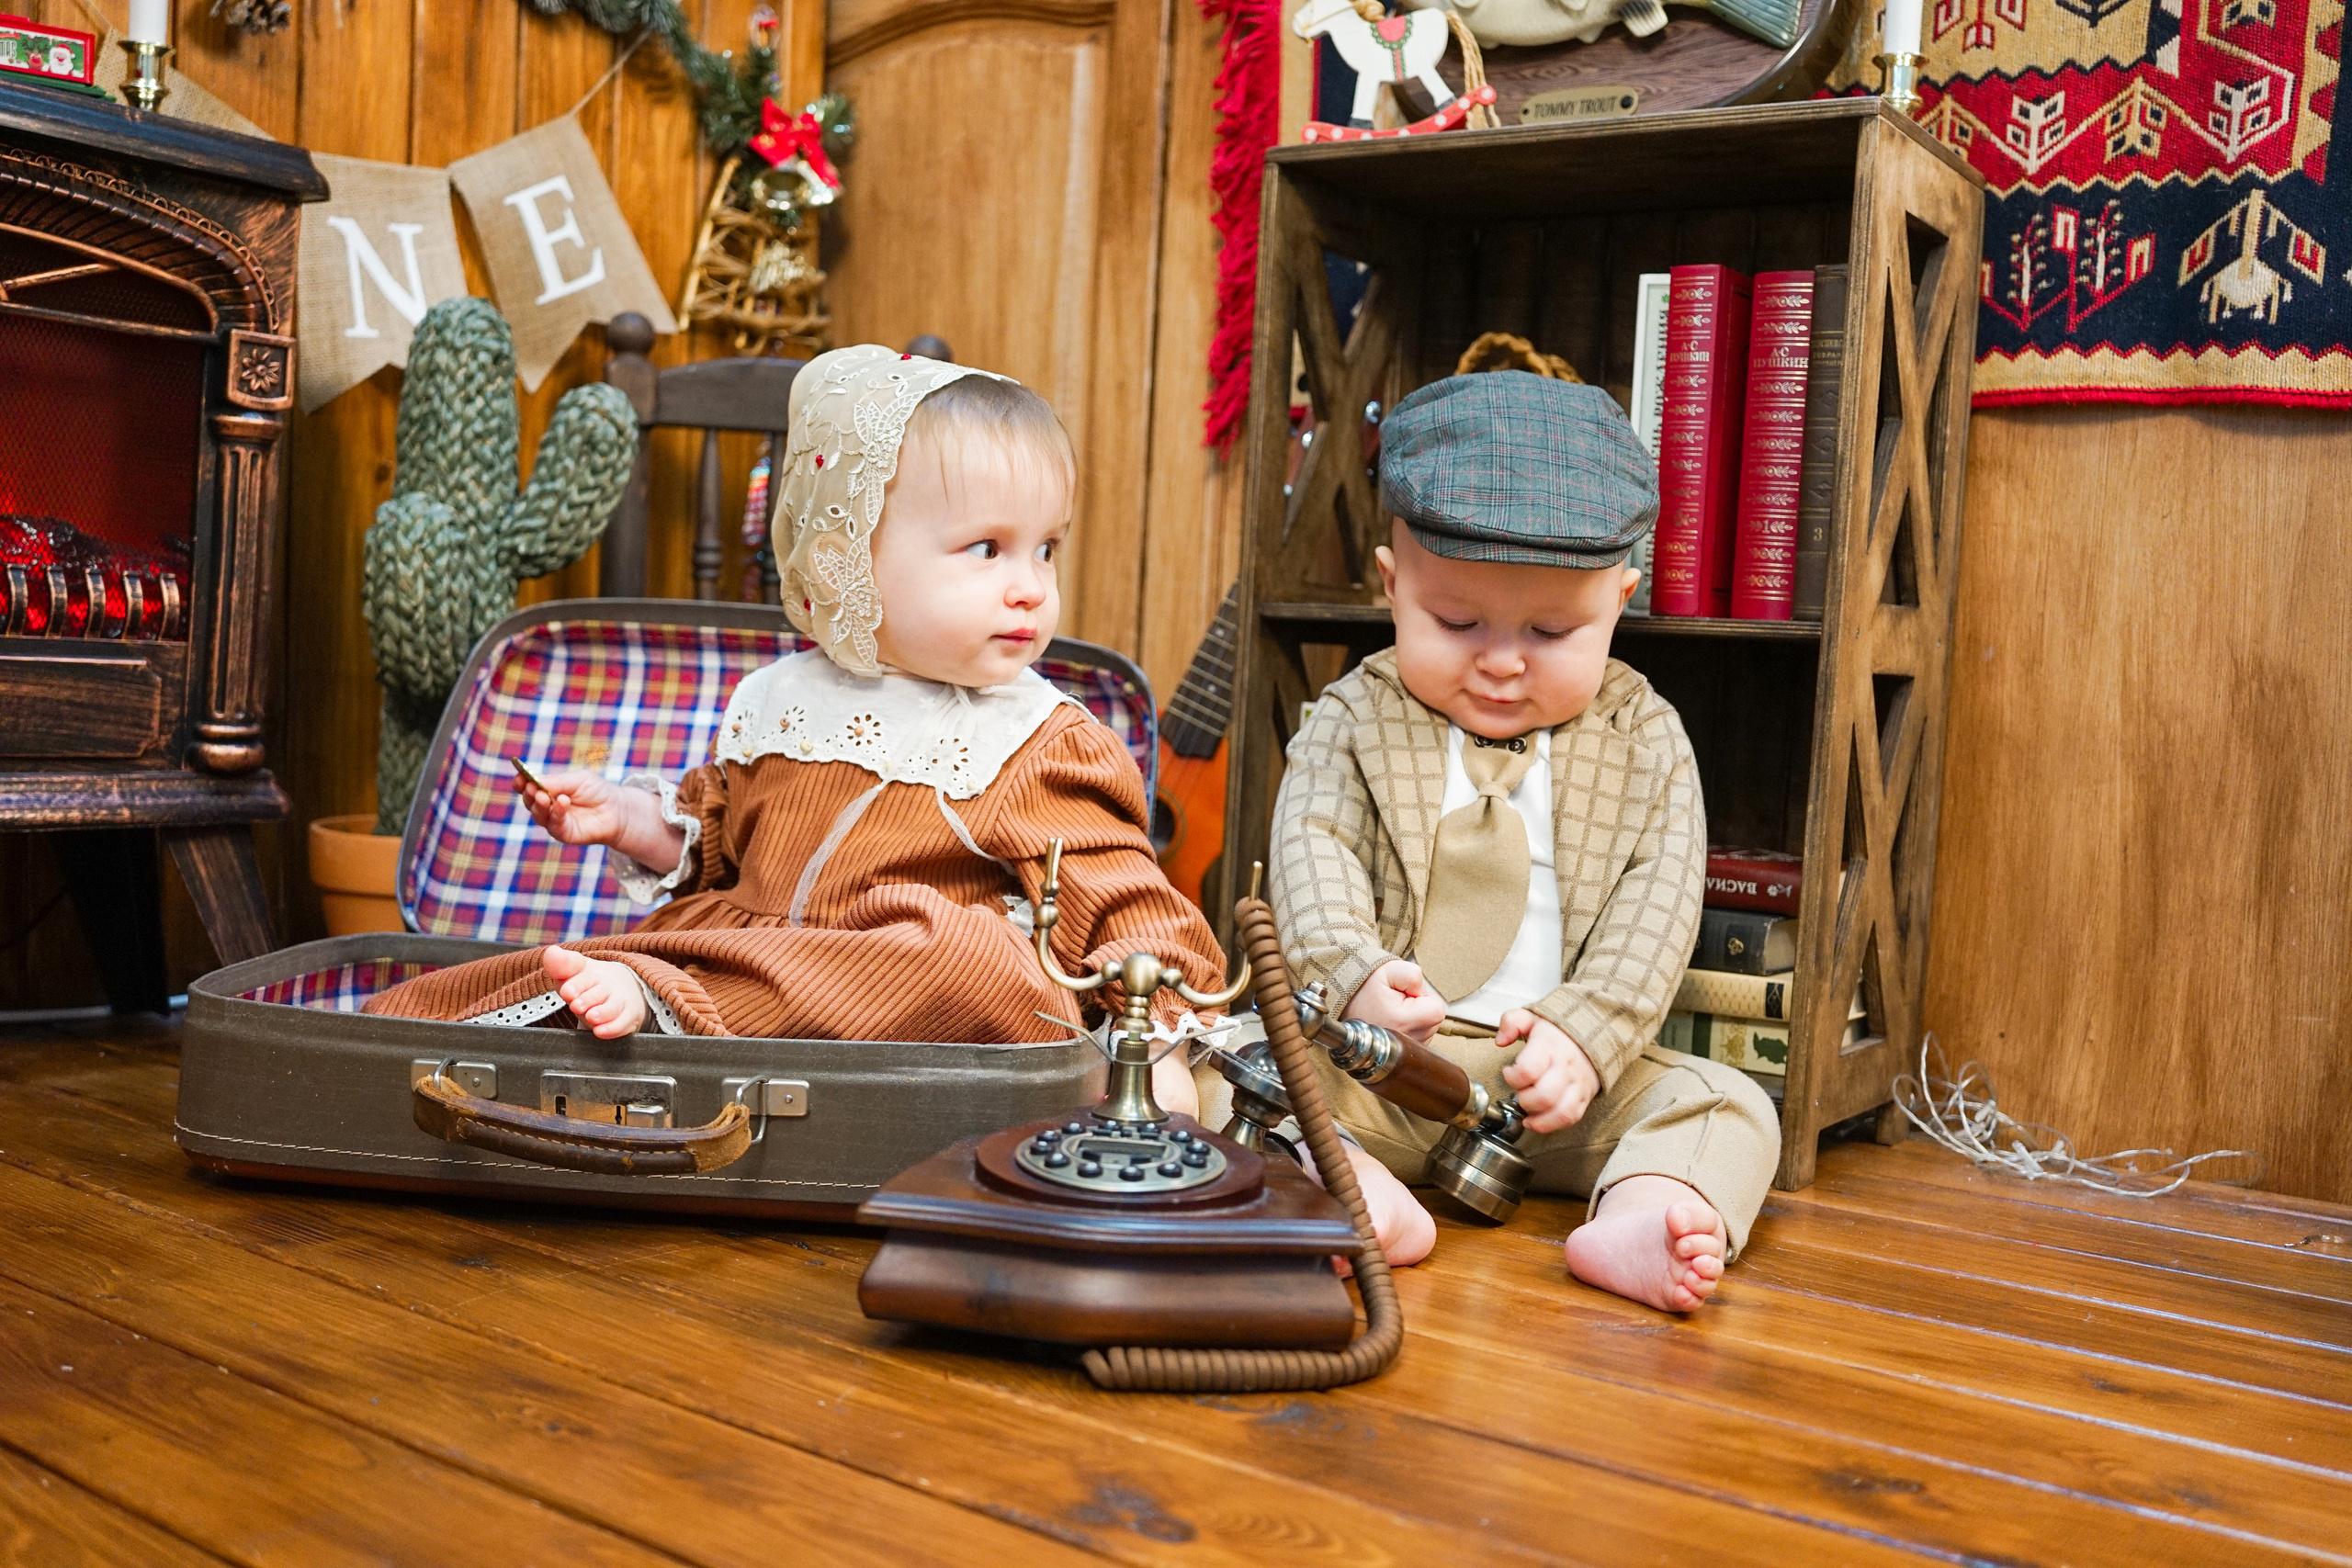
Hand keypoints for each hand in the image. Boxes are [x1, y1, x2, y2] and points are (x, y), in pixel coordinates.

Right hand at [514, 769, 631, 847]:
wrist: (616, 809)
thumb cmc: (597, 791)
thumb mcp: (578, 780)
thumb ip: (557, 781)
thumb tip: (535, 781)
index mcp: (548, 790)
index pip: (528, 786)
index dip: (521, 782)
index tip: (519, 777)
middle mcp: (547, 806)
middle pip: (529, 801)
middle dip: (528, 794)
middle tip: (531, 787)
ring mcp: (553, 821)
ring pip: (538, 815)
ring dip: (540, 804)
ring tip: (544, 796)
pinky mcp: (563, 833)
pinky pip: (555, 824)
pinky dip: (557, 812)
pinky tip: (563, 802)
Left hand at [544, 946, 648, 1039]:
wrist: (623, 992)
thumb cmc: (590, 985)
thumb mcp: (574, 974)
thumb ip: (560, 966)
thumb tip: (552, 952)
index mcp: (592, 974)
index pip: (585, 976)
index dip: (577, 984)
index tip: (567, 992)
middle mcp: (607, 987)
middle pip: (600, 991)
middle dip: (588, 999)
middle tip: (576, 1005)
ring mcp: (619, 1003)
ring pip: (613, 1007)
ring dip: (603, 1012)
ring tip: (591, 1016)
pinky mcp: (627, 1018)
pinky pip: (622, 1023)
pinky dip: (612, 1028)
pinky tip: (601, 1032)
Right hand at [1343, 958, 1446, 1043]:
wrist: (1343, 1002)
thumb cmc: (1365, 986)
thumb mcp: (1388, 969)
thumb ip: (1412, 975)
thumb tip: (1422, 992)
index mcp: (1402, 1022)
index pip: (1437, 1010)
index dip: (1425, 997)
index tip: (1405, 995)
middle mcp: (1404, 1041)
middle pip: (1434, 1021)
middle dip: (1421, 1007)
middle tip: (1396, 1001)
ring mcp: (1402, 1049)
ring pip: (1427, 1029)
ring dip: (1416, 1017)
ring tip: (1392, 1010)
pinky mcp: (1401, 1053)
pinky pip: (1419, 1037)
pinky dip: (1411, 1027)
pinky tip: (1393, 1021)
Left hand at [1496, 1010, 1599, 1133]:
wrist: (1594, 1034)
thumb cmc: (1557, 1031)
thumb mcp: (1531, 1018)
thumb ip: (1511, 1022)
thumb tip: (1500, 1040)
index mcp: (1549, 1046)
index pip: (1529, 1070)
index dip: (1513, 1077)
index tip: (1508, 1072)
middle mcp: (1565, 1067)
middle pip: (1544, 1095)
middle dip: (1524, 1100)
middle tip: (1519, 1092)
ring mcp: (1577, 1084)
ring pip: (1560, 1111)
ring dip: (1538, 1118)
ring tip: (1526, 1111)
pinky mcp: (1584, 1097)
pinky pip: (1571, 1118)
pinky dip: (1551, 1125)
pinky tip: (1535, 1122)